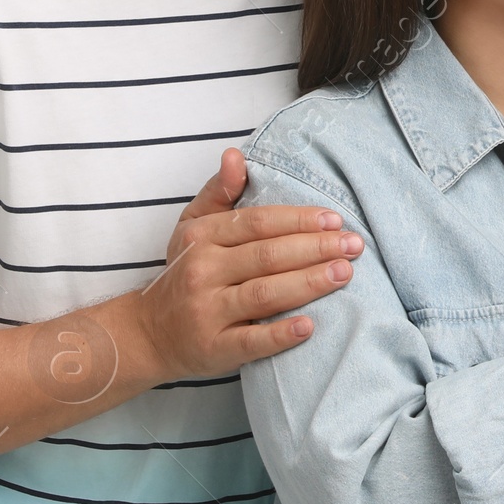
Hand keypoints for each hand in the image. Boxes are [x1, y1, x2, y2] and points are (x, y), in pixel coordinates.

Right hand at [134, 148, 364, 379]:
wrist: (149, 334)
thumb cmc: (184, 273)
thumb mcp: (191, 227)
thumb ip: (218, 192)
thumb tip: (236, 155)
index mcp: (202, 237)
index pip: (258, 223)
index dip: (299, 220)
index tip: (335, 220)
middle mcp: (203, 271)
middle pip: (267, 255)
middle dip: (315, 248)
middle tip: (354, 245)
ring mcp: (207, 312)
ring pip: (265, 294)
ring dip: (309, 283)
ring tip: (344, 273)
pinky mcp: (215, 348)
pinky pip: (252, 341)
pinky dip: (280, 334)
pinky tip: (309, 326)